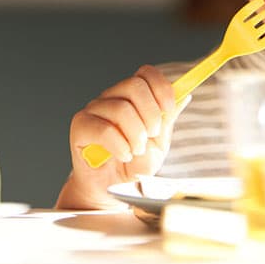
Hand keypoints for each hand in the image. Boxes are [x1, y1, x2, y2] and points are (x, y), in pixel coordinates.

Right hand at [57, 65, 189, 208]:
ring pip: (121, 109)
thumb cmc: (133, 166)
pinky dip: (120, 146)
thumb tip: (183, 96)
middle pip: (134, 85)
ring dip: (136, 136)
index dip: (161, 88)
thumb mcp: (158, 144)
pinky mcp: (81, 126)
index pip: (145, 73)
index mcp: (130, 97)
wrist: (111, 189)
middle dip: (151, 114)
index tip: (168, 109)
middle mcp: (111, 98)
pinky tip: (123, 155)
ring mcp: (94, 110)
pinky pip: (104, 130)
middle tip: (151, 136)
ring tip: (136, 151)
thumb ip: (167, 120)